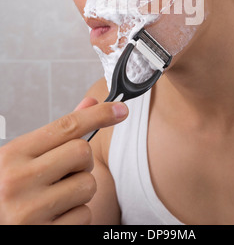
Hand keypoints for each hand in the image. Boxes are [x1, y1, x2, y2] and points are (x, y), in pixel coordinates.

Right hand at [0, 99, 127, 224]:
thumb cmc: (9, 189)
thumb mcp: (24, 157)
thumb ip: (59, 131)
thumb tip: (91, 103)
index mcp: (13, 154)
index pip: (67, 126)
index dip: (98, 114)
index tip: (121, 109)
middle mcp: (18, 180)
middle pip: (83, 152)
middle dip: (83, 162)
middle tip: (65, 172)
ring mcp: (29, 210)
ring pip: (88, 185)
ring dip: (80, 190)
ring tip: (56, 196)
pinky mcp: (44, 233)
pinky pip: (84, 214)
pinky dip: (76, 215)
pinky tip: (55, 216)